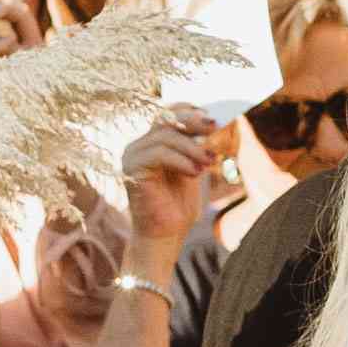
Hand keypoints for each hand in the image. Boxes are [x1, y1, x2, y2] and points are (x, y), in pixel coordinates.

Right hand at [119, 105, 227, 254]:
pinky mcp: (131, 169)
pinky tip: (195, 172)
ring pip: (164, 136)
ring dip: (192, 147)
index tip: (212, 116)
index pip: (166, 114)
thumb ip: (199, 146)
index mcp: (150, 143)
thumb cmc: (179, 206)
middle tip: (215, 126)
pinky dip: (181, 160)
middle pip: (164, 119)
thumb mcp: (194, 168)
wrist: (164, 236)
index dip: (188, 110)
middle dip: (192, 121)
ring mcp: (131, 156)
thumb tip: (216, 122)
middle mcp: (137, 146)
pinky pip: (158, 154)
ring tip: (210, 162)